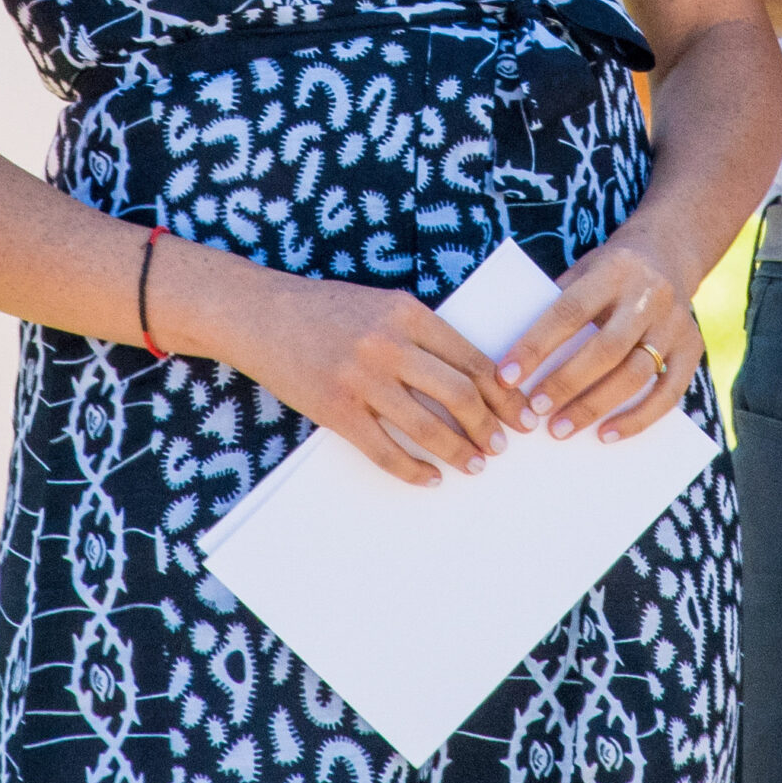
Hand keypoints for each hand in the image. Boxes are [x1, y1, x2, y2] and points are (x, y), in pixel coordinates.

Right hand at [233, 275, 530, 487]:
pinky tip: (429, 478)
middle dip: (487, 426)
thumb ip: (422, 333)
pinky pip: (384, 450)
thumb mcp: (383, 304)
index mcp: (408, 312)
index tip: (520, 413)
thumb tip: (474, 375)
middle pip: (459, 394)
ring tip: (474, 465)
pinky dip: (413, 469)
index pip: (472, 358)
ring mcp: (361, 378)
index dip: (502, 393)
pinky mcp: (335, 409)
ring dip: (458, 451)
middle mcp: (389, 343)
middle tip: (501, 446)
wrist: (261, 314)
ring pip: (427, 426)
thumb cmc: (326, 309)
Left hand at [496, 221, 704, 444]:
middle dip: (567, 383)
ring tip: (561, 429)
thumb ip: (557, 307)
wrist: (669, 250)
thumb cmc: (609, 271)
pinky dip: (638, 419)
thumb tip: (518, 363)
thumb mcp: (582, 271)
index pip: (569, 310)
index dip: (536, 345)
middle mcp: (649, 294)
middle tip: (536, 411)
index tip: (506, 377)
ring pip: (637, 373)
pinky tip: (607, 435)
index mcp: (614, 270)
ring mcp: (675, 322)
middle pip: (607, 347)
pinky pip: (669, 392)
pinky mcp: (693, 347)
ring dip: (596, 406)